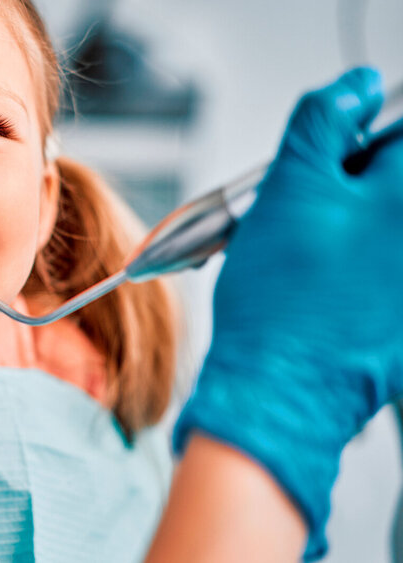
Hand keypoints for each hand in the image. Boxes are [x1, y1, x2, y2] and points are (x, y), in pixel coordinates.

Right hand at [173, 67, 402, 559]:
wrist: (283, 390)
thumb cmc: (282, 299)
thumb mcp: (288, 185)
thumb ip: (325, 120)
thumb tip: (356, 88)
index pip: (399, 130)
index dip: (360, 137)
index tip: (332, 158)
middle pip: (390, 183)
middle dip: (355, 184)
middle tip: (312, 210)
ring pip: (382, 231)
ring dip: (353, 229)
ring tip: (312, 257)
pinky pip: (381, 274)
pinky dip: (358, 272)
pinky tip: (324, 291)